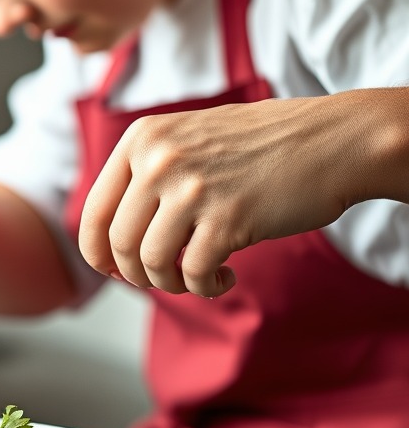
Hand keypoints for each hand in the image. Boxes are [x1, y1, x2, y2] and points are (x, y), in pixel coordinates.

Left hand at [77, 96, 365, 296]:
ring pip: (151, 262)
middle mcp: (159, 159)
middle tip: (160, 279)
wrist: (332, 140)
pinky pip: (194, 274)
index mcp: (142, 139)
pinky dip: (205, 288)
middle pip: (120, 242)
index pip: (94, 210)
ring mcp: (192, 187)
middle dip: (135, 274)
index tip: (111, 269)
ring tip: (193, 278)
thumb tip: (108, 246)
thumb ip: (146, 177)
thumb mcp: (187, 140)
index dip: (96, 251)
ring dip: (169, 284)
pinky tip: (224, 279)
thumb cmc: (259, 147)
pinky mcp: (228, 218)